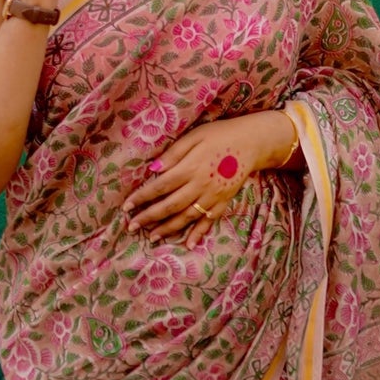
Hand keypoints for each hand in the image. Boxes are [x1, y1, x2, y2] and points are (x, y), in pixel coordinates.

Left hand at [123, 112, 294, 246]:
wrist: (252, 143)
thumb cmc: (220, 135)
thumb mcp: (194, 136)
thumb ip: (173, 154)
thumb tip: (152, 170)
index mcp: (190, 168)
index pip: (160, 186)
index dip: (142, 197)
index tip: (126, 206)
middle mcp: (200, 186)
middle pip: (169, 206)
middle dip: (149, 218)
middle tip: (131, 227)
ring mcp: (212, 197)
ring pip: (186, 217)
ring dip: (167, 229)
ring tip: (151, 237)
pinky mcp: (223, 202)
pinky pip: (208, 221)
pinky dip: (198, 234)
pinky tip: (188, 244)